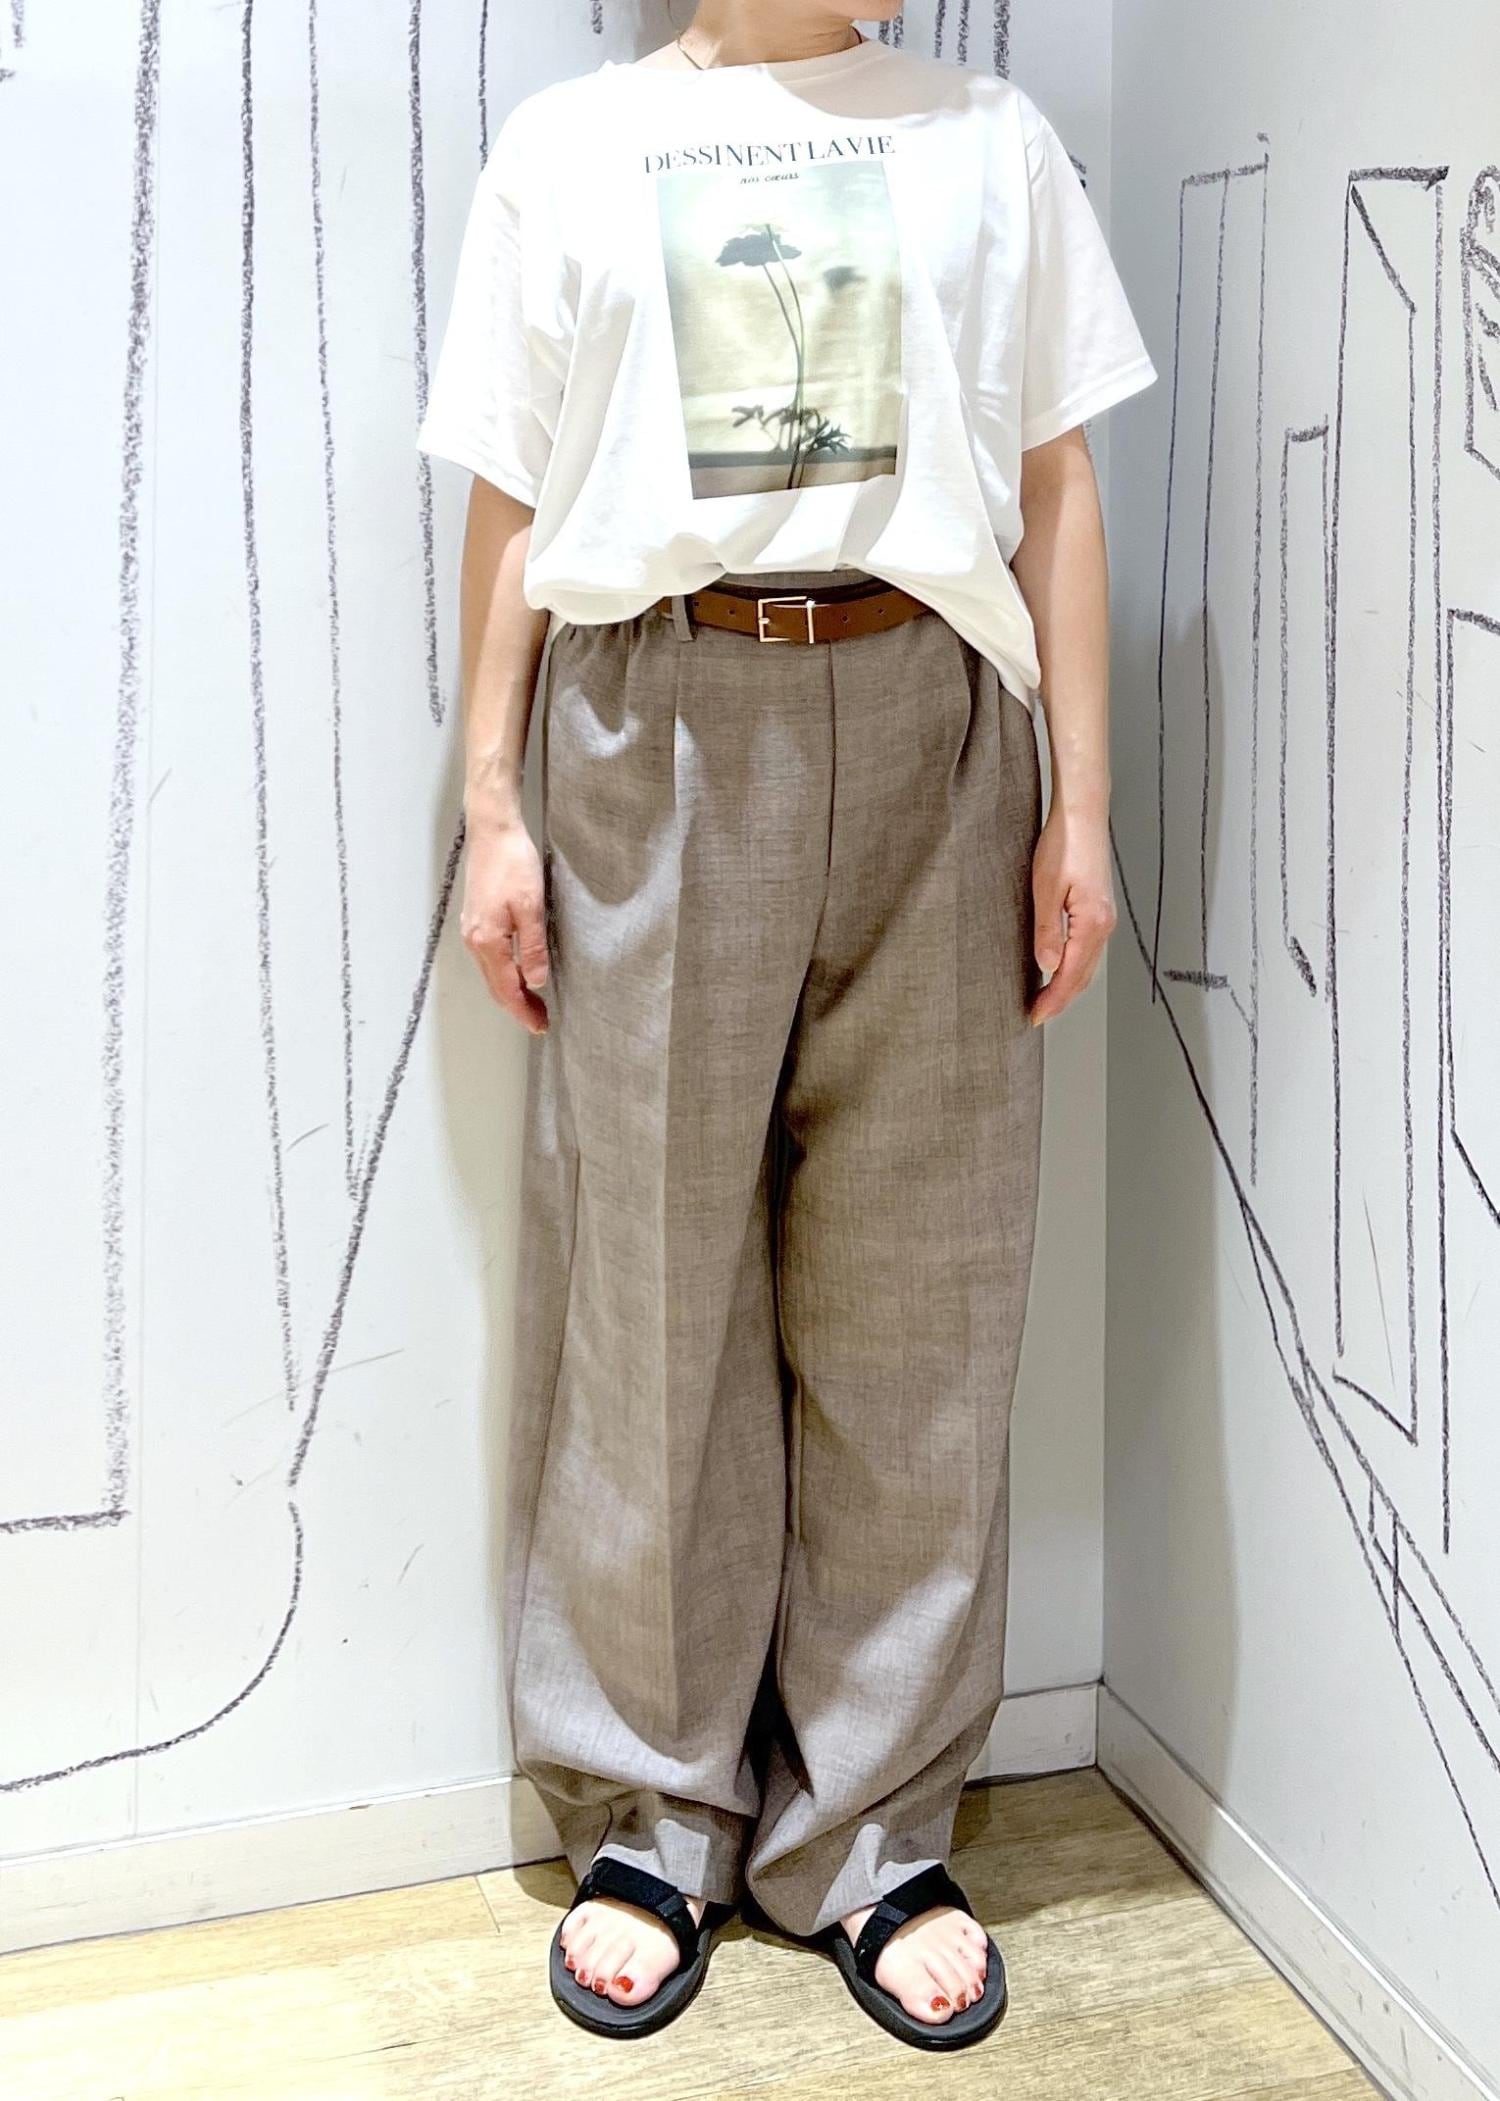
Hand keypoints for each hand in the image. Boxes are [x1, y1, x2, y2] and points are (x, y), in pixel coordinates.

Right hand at [459, 815, 549, 1033]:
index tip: (540, 1026)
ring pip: (491, 973)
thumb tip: (536, 981)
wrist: (492, 831)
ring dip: (511, 991)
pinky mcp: (477, 919)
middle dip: (517, 1007)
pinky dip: (504, 973)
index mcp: (487, 941)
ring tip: (533, 1002)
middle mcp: (474, 940)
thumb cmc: (513, 863)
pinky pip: (489, 958)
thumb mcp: (531, 907)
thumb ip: (532, 947)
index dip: (523, 1011)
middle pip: (495, 986)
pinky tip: (518, 972)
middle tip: (540, 1021)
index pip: (506, 989)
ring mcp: (472, 930)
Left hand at [1028, 801, 1116, 1024]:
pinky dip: (1075, 967)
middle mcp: (1104, 925)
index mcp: (1091, 924)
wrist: (1083, 817)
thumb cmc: (1064, 845)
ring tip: (1046, 999)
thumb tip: (1046, 966)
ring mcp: (1104, 918)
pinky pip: (1089, 950)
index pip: (1070, 975)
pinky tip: (1060, 969)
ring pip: (1088, 965)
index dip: (1053, 999)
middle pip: (1083, 976)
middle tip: (1037, 1015)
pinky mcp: (1099, 910)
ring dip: (1068, 985)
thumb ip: (1047, 931)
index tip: (1035, 1016)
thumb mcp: (1045, 889)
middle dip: (1060, 999)